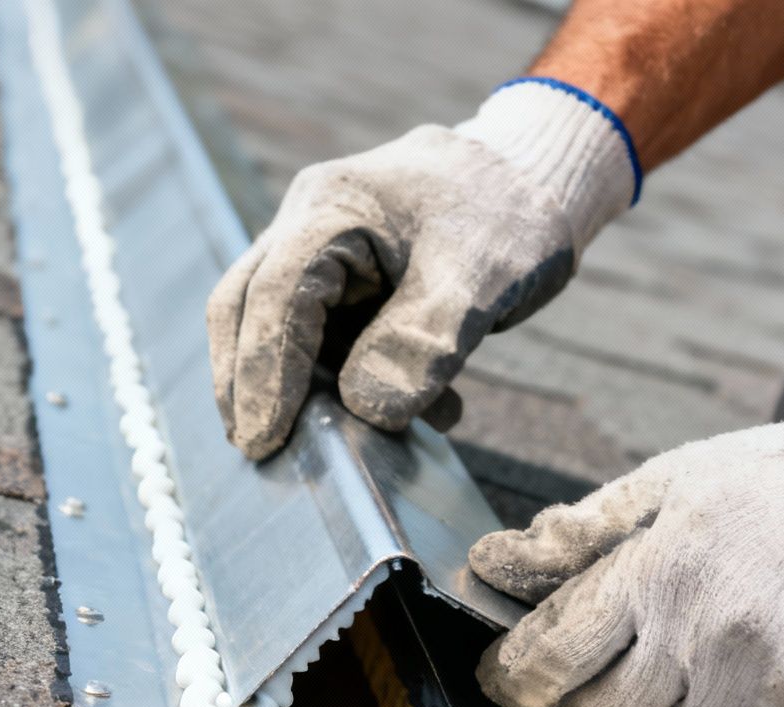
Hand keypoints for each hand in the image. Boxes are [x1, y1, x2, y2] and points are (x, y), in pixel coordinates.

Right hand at [208, 80, 638, 458]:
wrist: (536, 179)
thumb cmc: (509, 214)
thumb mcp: (481, 278)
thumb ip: (423, 342)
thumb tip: (364, 408)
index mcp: (333, 207)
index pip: (276, 295)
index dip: (264, 370)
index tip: (265, 438)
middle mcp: (311, 223)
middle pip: (247, 305)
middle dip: (248, 382)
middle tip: (259, 449)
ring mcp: (324, 252)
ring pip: (282, 326)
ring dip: (307, 389)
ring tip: (349, 446)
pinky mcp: (346, 281)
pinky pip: (329, 338)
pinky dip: (353, 382)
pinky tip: (419, 416)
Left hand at [469, 372, 783, 706]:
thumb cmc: (782, 484)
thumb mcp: (672, 481)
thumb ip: (581, 532)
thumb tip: (493, 563)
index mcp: (661, 571)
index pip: (553, 655)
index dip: (514, 679)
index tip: (505, 683)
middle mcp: (710, 636)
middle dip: (589, 703)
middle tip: (605, 676)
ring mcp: (770, 686)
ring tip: (686, 676)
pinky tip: (742, 698)